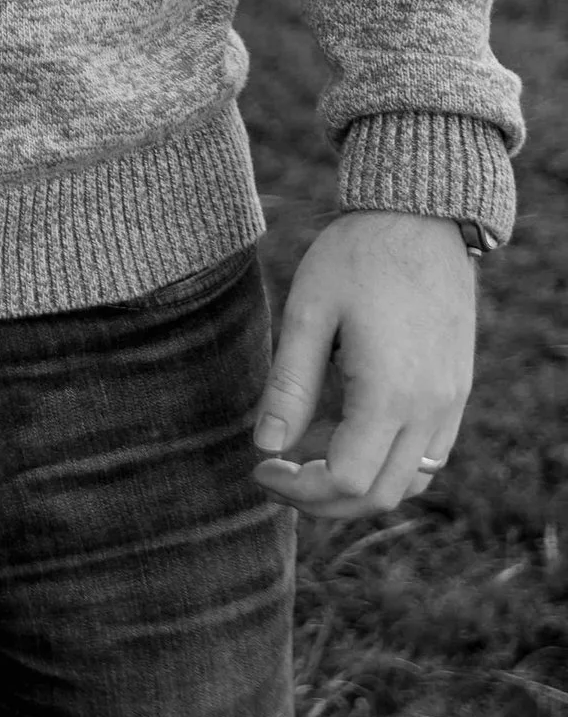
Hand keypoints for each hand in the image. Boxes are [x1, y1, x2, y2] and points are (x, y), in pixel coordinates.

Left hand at [253, 212, 475, 517]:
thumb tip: (265, 448)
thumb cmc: (357, 256)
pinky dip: (388, 461)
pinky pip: (427, 455)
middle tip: (276, 471)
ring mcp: (450, 404)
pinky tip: (346, 428)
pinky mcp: (457, 392)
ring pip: (409, 482)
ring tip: (307, 446)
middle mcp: (430, 410)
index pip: (348, 483)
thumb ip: (289, 385)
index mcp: (390, 394)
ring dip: (358, 483)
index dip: (298, 489)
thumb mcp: (308, 312)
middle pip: (380, 496)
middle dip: (322, 498)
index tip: (260, 467)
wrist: (421, 217)